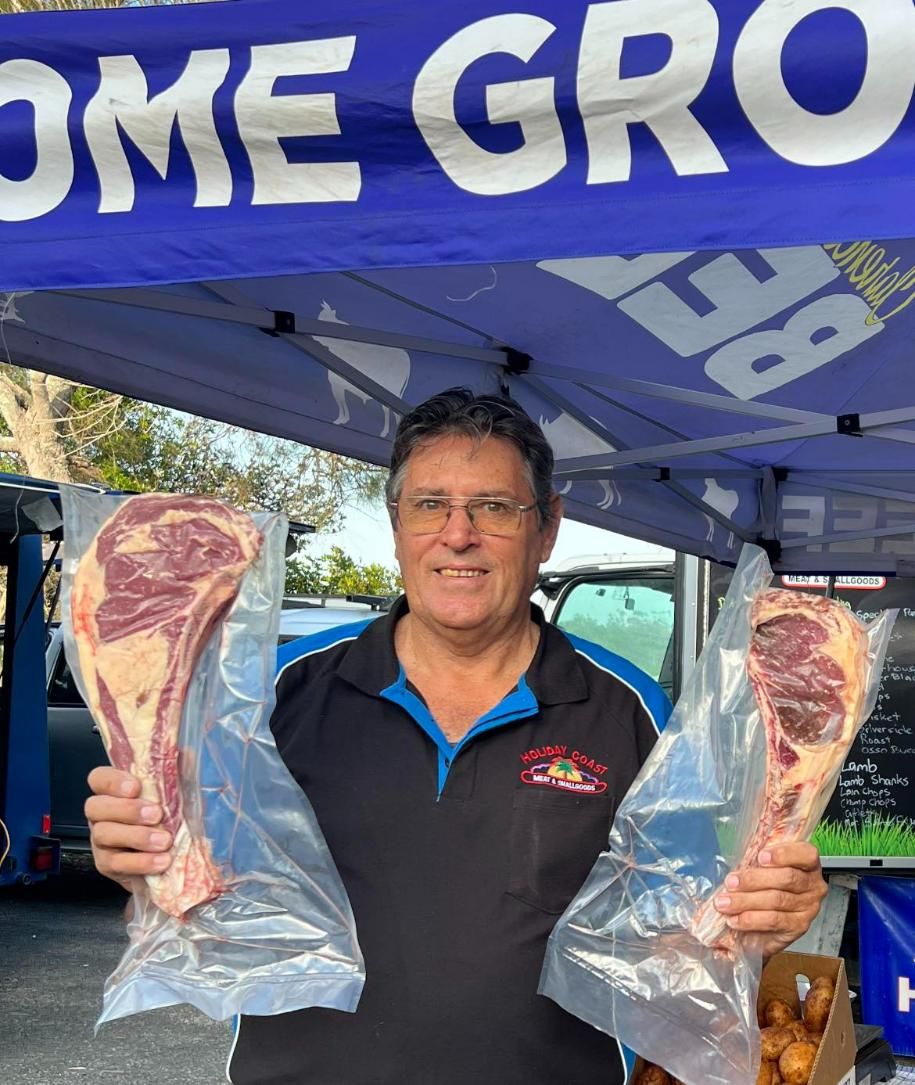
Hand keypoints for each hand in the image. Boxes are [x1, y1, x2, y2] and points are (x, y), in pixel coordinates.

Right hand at [85, 767, 172, 895]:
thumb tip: (187, 753)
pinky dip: (140, 862)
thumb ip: (178, 771)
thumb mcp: (177, 792)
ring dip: (136, 836)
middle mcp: (102, 814)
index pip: (99, 778)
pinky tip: (161, 860)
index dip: (112, 781)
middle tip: (156, 814)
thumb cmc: (170, 818)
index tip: (136, 787)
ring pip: (104, 834)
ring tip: (164, 841)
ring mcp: (101, 840)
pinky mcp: (107, 865)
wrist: (171, 859)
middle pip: (96, 806)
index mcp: (115, 791)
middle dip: (126, 809)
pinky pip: (116, 863)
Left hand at [713, 842, 827, 958]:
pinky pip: (774, 921)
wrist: (767, 923)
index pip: (805, 854)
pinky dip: (751, 919)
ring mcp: (808, 907)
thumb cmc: (764, 886)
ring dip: (746, 901)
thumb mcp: (762, 868)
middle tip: (730, 882)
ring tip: (724, 903)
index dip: (784, 854)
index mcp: (807, 863)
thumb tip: (734, 858)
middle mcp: (813, 885)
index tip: (760, 857)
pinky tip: (735, 919)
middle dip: (754, 879)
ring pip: (777, 900)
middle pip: (786, 878)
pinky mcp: (798, 926)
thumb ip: (757, 860)